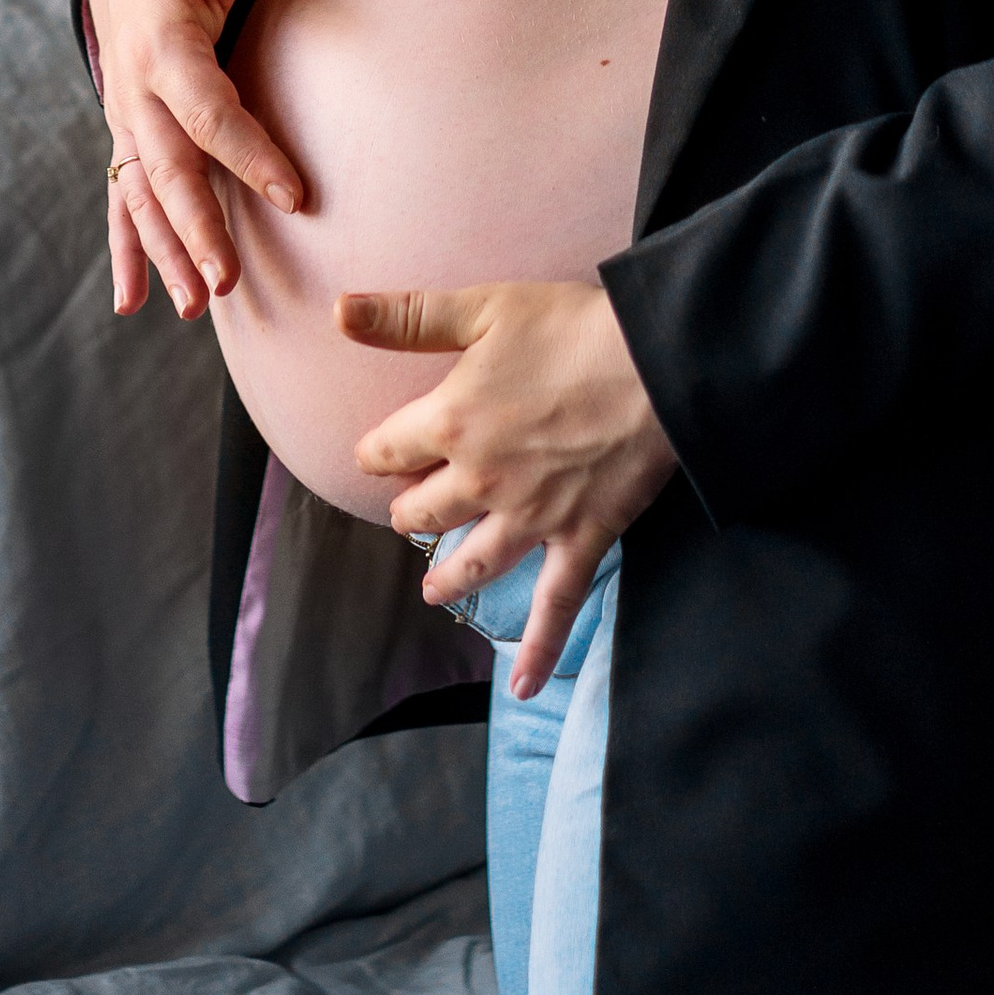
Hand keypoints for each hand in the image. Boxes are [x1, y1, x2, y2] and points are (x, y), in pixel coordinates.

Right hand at [84, 0, 294, 320]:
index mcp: (162, 48)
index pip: (208, 111)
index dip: (249, 152)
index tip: (295, 195)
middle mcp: (137, 94)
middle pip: (169, 170)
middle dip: (196, 227)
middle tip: (227, 279)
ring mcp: (126, 122)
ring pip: (144, 197)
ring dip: (167, 253)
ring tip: (196, 306)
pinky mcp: (127, 138)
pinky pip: (121, 201)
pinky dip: (127, 252)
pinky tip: (132, 304)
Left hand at [342, 278, 676, 696]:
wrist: (656, 362)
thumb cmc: (570, 327)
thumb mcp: (482, 307)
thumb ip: (407, 316)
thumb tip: (337, 310)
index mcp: (450, 422)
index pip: (387, 450)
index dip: (379, 451)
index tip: (383, 451)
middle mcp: (481, 480)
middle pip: (421, 513)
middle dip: (411, 512)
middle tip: (414, 510)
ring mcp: (530, 518)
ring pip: (471, 564)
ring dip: (447, 579)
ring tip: (432, 590)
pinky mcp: (580, 538)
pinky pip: (555, 606)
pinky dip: (539, 650)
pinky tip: (522, 687)